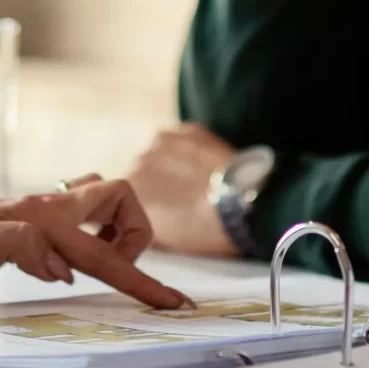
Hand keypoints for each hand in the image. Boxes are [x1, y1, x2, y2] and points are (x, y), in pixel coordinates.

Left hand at [0, 177, 191, 309]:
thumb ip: (18, 247)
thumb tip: (64, 265)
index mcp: (41, 219)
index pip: (104, 251)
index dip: (141, 279)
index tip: (173, 303)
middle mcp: (46, 208)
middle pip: (119, 198)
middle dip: (136, 233)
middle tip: (118, 270)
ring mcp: (39, 214)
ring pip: (102, 202)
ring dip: (117, 230)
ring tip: (101, 265)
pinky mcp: (30, 226)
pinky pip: (82, 220)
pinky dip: (95, 234)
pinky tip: (75, 263)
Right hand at [124, 123, 240, 256]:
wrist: (243, 206)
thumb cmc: (203, 231)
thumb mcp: (165, 238)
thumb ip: (142, 222)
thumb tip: (139, 219)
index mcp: (129, 191)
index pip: (125, 195)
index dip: (144, 203)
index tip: (161, 211)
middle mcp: (138, 161)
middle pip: (142, 171)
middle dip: (156, 181)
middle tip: (179, 197)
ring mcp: (163, 141)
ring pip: (160, 152)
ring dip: (170, 163)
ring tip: (193, 179)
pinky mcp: (188, 130)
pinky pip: (181, 140)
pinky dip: (189, 150)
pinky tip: (204, 165)